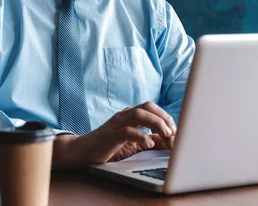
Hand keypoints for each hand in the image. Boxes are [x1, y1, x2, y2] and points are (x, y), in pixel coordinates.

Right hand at [52, 101, 176, 167]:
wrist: (81, 152)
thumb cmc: (107, 147)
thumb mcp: (132, 144)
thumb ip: (150, 141)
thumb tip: (169, 143)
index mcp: (130, 115)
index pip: (152, 108)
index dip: (166, 118)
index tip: (176, 132)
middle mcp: (124, 116)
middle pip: (148, 106)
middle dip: (164, 117)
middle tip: (174, 132)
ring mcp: (116, 124)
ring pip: (139, 114)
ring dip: (156, 123)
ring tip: (166, 135)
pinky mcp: (110, 136)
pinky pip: (127, 131)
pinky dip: (141, 136)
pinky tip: (148, 144)